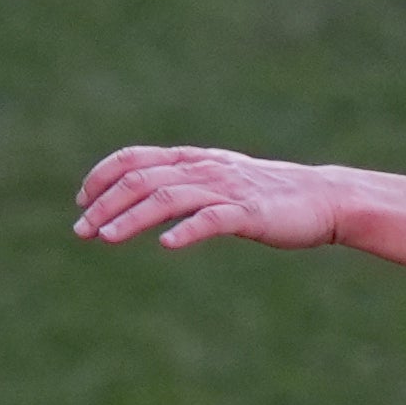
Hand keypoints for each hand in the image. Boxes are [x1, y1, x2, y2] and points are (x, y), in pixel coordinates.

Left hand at [74, 144, 346, 251]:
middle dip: (105, 204)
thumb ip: (186, 183)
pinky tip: (167, 245)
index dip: (103, 176)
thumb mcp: (220, 181)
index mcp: (194, 160)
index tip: (82, 201)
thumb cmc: (269, 195)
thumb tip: (146, 196)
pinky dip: (187, 230)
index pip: (136, 158)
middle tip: (81, 231)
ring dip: (131, 218)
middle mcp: (205, 170)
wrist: (324, 198)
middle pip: (142, 179)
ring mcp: (226, 190)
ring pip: (167, 197)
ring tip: (106, 238)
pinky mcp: (249, 214)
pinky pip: (212, 220)